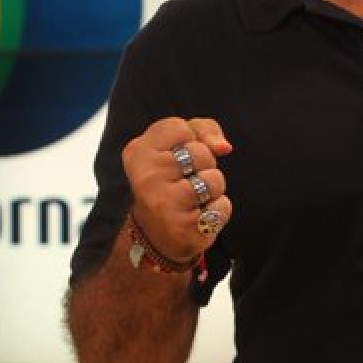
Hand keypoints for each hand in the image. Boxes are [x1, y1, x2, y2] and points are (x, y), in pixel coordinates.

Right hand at [122, 117, 233, 261]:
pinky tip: (198, 217)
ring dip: (212, 189)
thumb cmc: (171, 180)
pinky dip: (218, 210)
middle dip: (203, 165)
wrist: (157, 234)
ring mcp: (164, 203)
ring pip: (214, 179)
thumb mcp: (178, 145)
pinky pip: (222, 206)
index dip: (188, 140)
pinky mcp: (184, 227)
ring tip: (192, 199)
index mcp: (138, 152)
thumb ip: (203, 130)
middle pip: (201, 152)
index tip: (175, 156)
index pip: (181, 127)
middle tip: (182, 181)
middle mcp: (147, 177)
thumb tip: (224, 146)